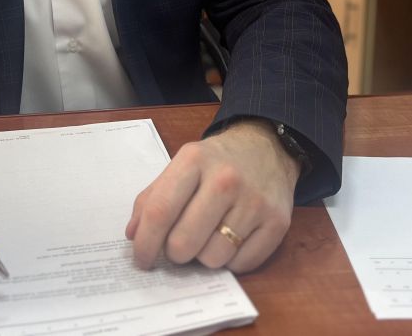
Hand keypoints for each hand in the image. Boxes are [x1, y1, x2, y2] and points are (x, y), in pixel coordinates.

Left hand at [125, 119, 298, 272]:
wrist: (267, 146)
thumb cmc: (217, 161)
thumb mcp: (182, 165)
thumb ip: (153, 197)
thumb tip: (134, 235)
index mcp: (194, 160)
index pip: (160, 212)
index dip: (145, 243)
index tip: (141, 259)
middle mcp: (226, 180)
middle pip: (184, 243)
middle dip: (175, 253)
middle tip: (179, 244)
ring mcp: (255, 202)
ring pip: (212, 259)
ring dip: (204, 256)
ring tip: (209, 236)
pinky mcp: (278, 222)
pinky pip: (241, 265)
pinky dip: (231, 261)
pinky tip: (232, 240)